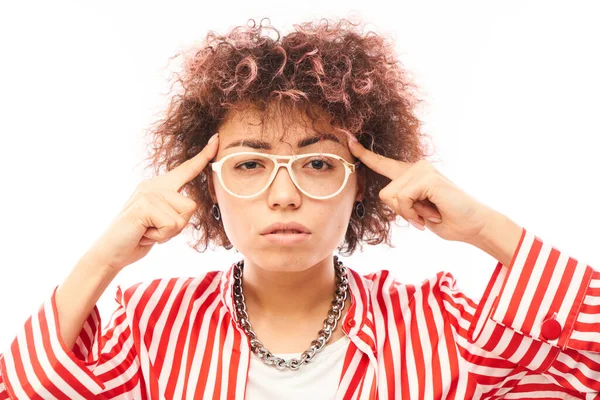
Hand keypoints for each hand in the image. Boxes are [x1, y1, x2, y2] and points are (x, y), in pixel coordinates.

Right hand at [85, 133, 219, 271]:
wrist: (111, 252)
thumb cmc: (138, 237)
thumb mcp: (162, 221)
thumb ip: (175, 210)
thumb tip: (190, 205)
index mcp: (160, 186)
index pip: (186, 169)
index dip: (203, 156)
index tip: (216, 139)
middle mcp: (154, 185)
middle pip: (191, 206)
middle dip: (178, 227)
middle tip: (154, 230)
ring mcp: (148, 193)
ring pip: (183, 217)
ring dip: (168, 233)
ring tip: (148, 231)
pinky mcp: (144, 205)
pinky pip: (172, 225)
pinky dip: (160, 237)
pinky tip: (143, 233)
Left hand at [347, 135, 491, 242]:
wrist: (473, 226)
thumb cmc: (447, 221)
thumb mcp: (416, 211)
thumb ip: (401, 202)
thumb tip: (388, 195)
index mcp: (412, 174)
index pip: (383, 164)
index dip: (364, 154)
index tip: (348, 138)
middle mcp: (416, 167)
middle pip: (384, 193)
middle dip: (401, 212)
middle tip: (423, 216)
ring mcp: (422, 169)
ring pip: (392, 197)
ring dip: (408, 214)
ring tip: (429, 214)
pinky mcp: (426, 176)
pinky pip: (402, 199)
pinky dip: (412, 213)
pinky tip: (431, 214)